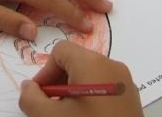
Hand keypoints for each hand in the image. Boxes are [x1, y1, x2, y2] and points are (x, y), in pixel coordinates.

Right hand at [19, 41, 143, 116]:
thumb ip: (31, 98)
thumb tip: (28, 87)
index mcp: (93, 63)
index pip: (61, 51)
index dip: (45, 72)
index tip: (41, 96)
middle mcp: (112, 66)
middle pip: (76, 62)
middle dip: (58, 83)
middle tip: (51, 108)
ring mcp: (125, 83)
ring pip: (90, 76)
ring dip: (73, 92)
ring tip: (68, 115)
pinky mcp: (132, 98)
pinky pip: (105, 87)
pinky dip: (90, 98)